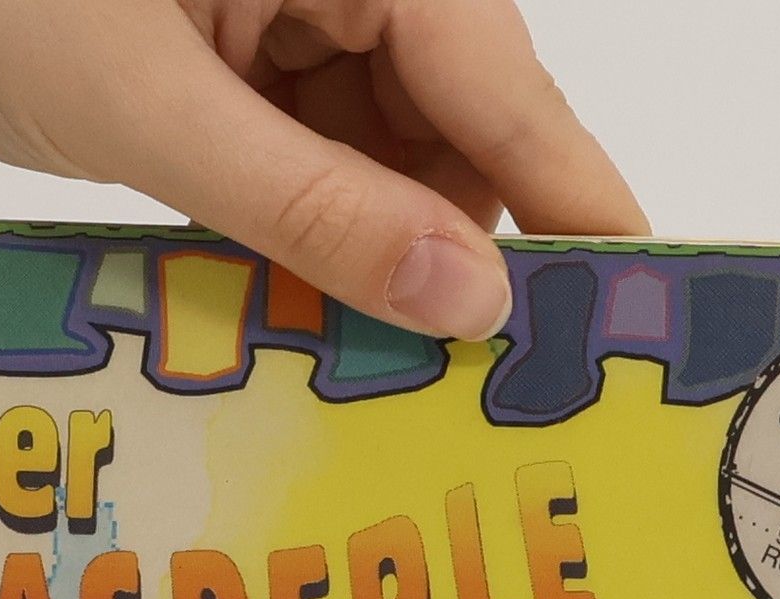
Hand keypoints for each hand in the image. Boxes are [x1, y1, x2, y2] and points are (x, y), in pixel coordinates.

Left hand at [0, 0, 646, 338]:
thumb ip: (310, 207)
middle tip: (459, 380)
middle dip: (454, 247)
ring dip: (381, 256)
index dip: (569, 197)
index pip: (498, 75)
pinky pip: (335, 161)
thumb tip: (465, 301)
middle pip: (463, 123)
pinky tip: (301, 300)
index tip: (634, 298)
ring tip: (357, 353)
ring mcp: (309, 11)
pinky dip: (324, 235)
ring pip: (403, 157)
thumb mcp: (146, 110)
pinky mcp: (266, 62)